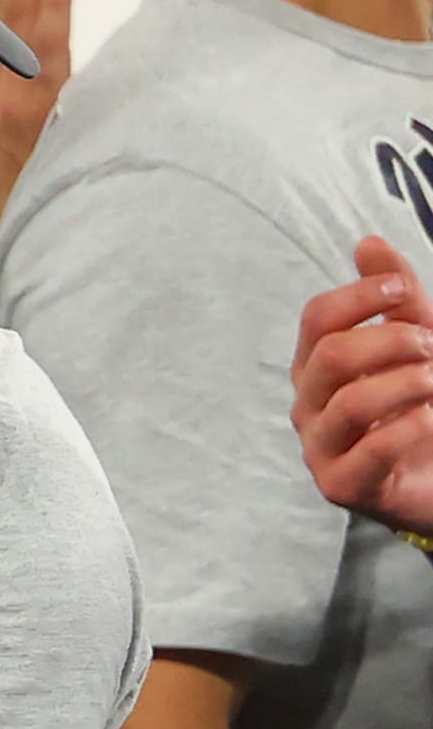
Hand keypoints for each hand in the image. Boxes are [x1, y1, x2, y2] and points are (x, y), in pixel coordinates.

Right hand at [290, 235, 432, 534]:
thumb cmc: (421, 406)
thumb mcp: (417, 342)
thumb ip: (396, 297)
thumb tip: (369, 242)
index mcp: (318, 365)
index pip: (316, 319)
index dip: (358, 297)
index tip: (402, 291)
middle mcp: (309, 404)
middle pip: (329, 356)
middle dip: (388, 342)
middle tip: (430, 345)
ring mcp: (320, 447)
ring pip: (348, 403)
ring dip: (405, 384)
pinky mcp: (341, 485)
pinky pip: (372, 451)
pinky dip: (412, 427)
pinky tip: (432, 419)